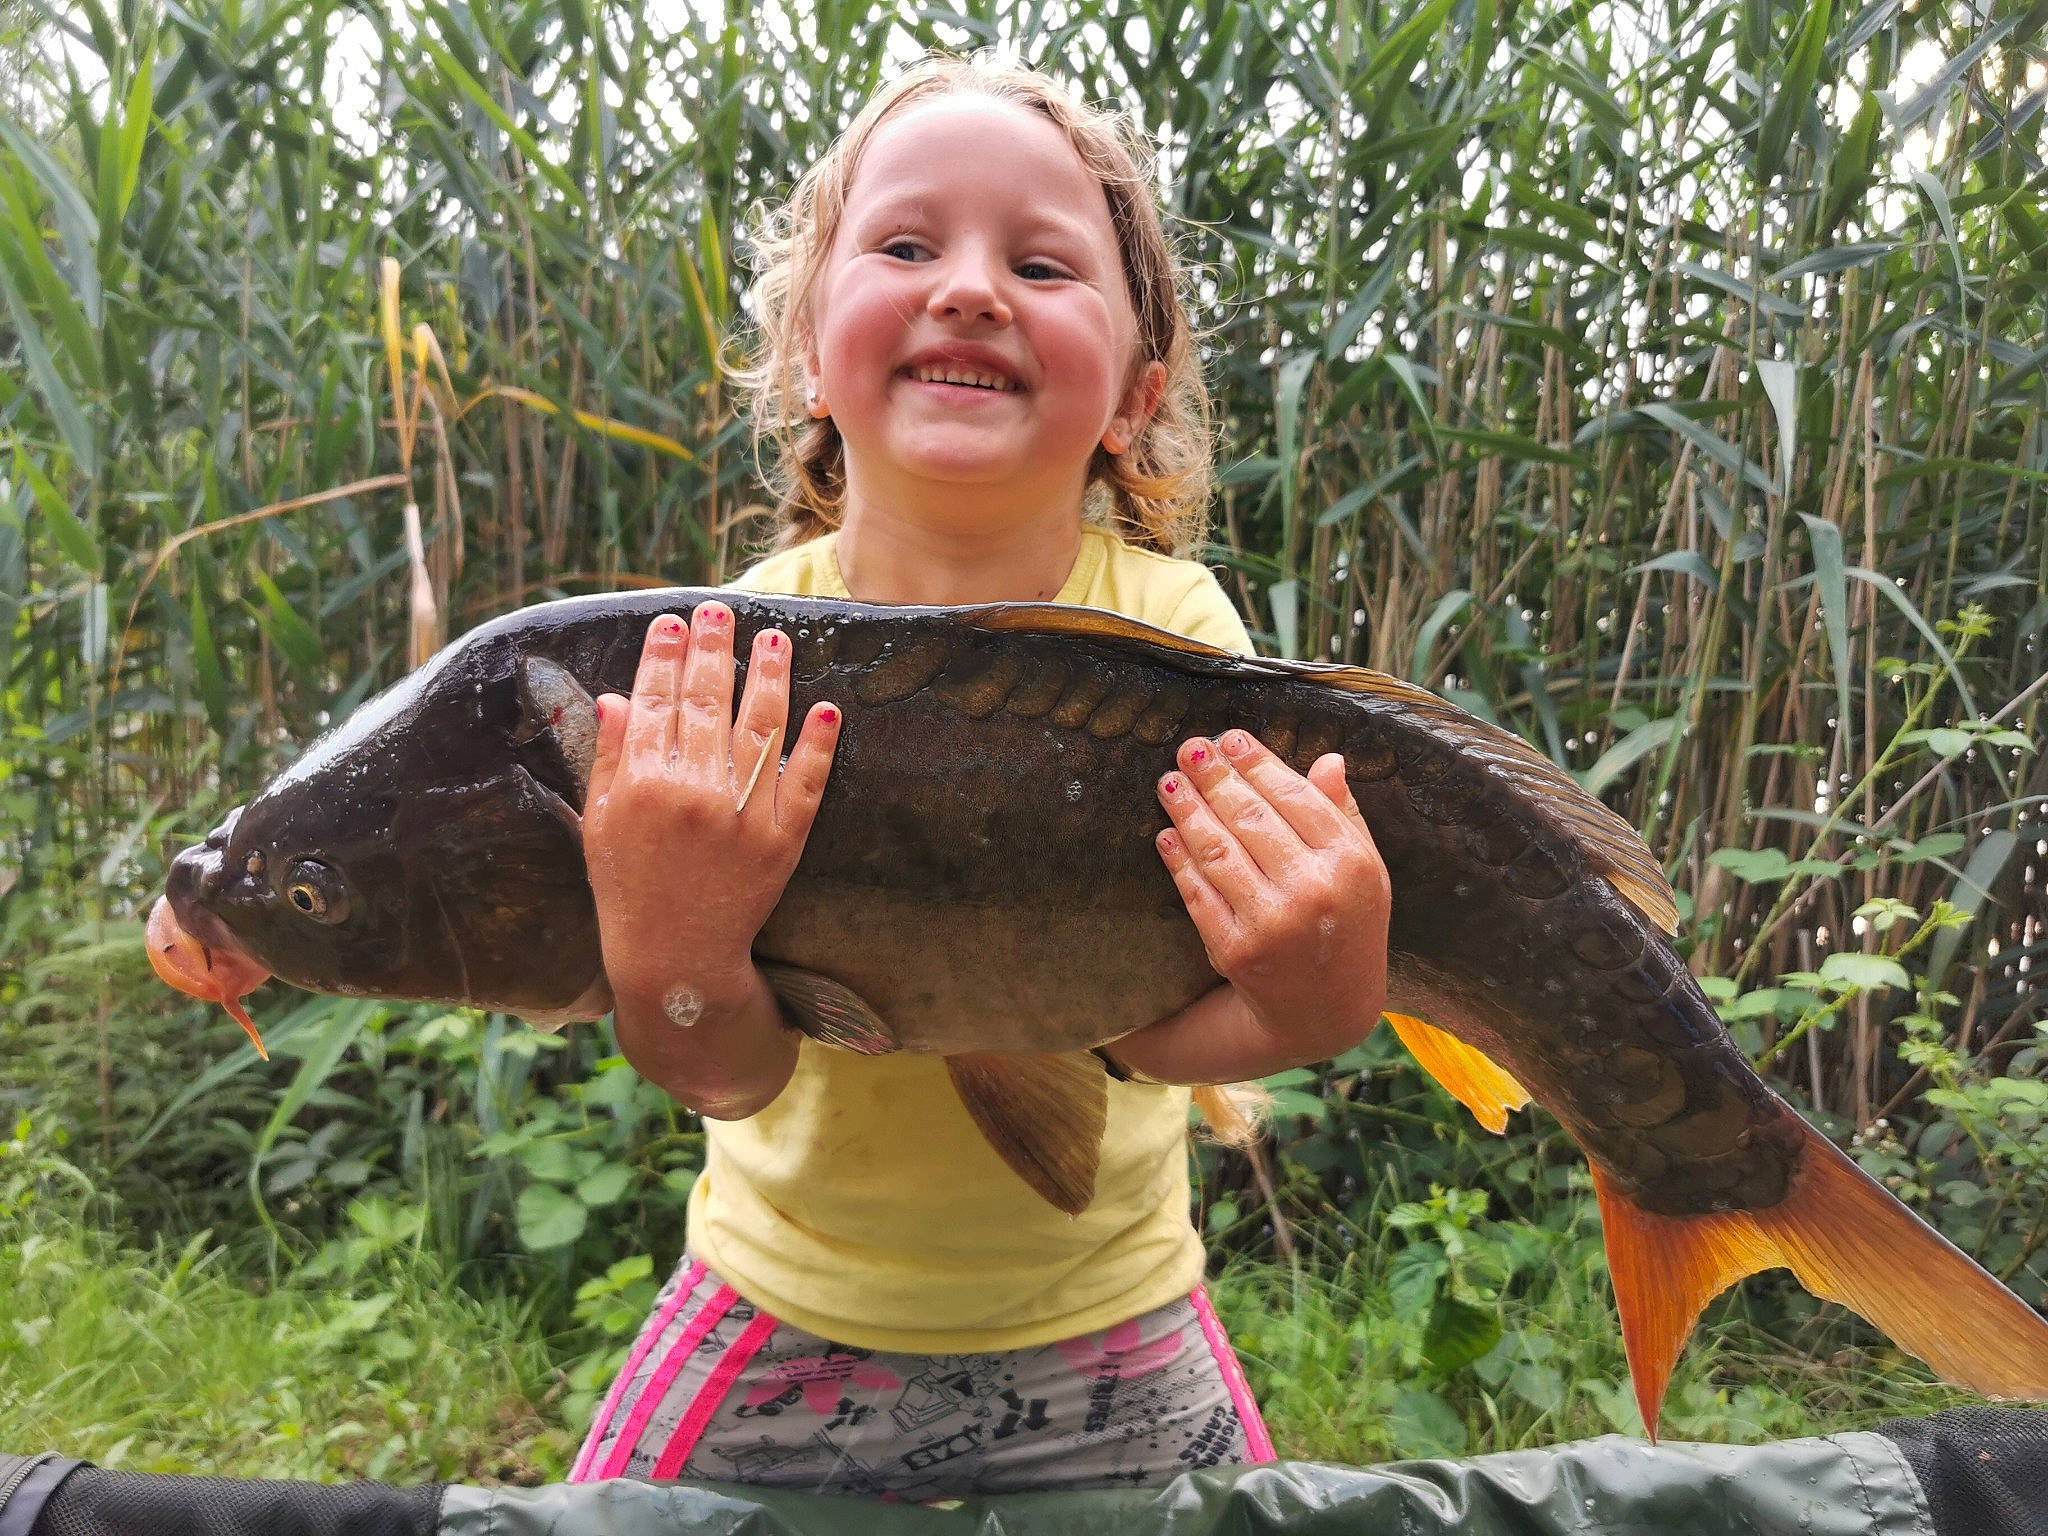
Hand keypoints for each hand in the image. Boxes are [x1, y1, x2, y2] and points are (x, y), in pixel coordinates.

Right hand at [583, 602, 839, 1011]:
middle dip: (714, 650)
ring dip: (769, 678)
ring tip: (775, 639)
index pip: (657, 702)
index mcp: (643, 785)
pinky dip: (817, 745)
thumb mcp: (601, 823)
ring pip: (760, 730)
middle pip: (708, 703)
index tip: (674, 622)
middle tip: (721, 610)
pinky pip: (805, 783)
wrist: (674, 957)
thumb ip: (610, 758)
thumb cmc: (629, 888)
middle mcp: (694, 793)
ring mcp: (742, 815)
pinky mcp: (782, 840)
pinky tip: (826, 709)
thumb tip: (618, 696)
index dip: (665, 657)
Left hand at [1154, 728, 1389, 1060]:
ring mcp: (1271, 923)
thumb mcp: (1365, 871)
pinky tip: (1166, 835)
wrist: (1327, 1011)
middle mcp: (1312, 891)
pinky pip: (1199, 894)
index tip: (1229, 738)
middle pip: (1250, 817)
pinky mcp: (1236, 949)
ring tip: (1169, 782)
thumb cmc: (1348, 926)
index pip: (1294, 796)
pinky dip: (1179, 862)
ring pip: (1218, 850)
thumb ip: (1344, 815)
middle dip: (1213, 777)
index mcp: (1351, 863)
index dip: (1256, 763)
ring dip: (1188, 811)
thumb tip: (1328, 760)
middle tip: (1189, 749)